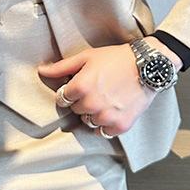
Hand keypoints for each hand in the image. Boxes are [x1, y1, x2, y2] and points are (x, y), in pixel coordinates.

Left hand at [37, 42, 160, 136]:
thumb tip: (41, 71)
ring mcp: (106, 117)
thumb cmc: (116, 59)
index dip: (70, 92)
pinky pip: (104, 132)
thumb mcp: (87, 57)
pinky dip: (107, 124)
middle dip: (82, 101)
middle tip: (97, 89)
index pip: (63, 99)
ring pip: (89, 122)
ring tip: (106, 98)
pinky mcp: (121, 125)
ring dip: (94, 113)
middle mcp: (92, 104)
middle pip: (76, 111)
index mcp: (80, 87)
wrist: (148, 66)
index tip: (80, 86)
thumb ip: (62, 67)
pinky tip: (114, 109)